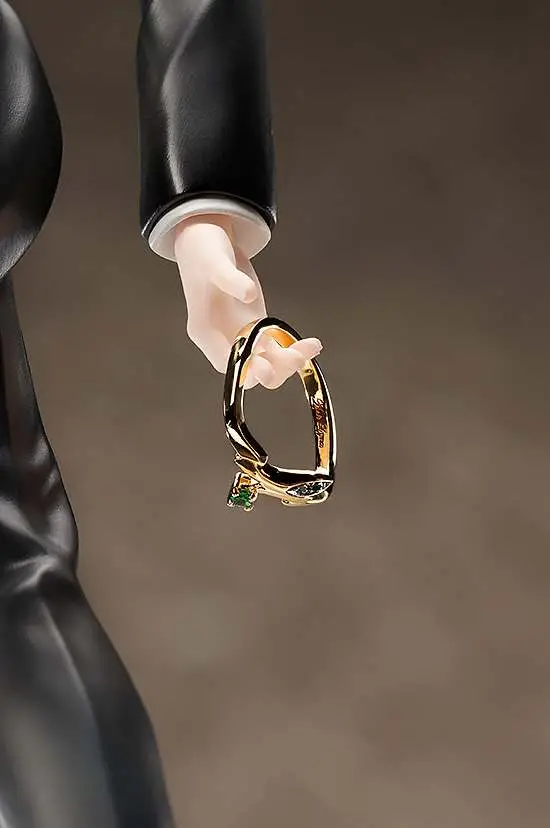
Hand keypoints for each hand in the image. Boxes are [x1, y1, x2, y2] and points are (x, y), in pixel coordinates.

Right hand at [173, 216, 321, 388]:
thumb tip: (249, 293)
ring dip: (290, 360)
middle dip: (274, 368)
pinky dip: (293, 348)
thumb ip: (232, 280)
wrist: (207, 237)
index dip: (246, 369)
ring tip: (312, 347)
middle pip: (250, 369)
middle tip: (297, 356)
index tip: (265, 363)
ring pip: (267, 361)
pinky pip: (276, 346)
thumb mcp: (216, 262)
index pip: (227, 363)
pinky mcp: (255, 324)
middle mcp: (223, 338)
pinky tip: (312, 345)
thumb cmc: (204, 250)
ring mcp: (241, 332)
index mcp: (205, 331)